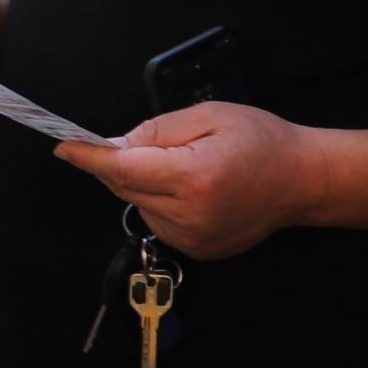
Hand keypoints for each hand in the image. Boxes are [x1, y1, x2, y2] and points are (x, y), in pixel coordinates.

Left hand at [60, 101, 332, 259]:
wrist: (303, 181)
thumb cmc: (261, 140)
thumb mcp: (209, 116)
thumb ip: (156, 131)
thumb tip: (113, 145)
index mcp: (192, 178)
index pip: (123, 169)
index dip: (90, 157)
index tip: (64, 147)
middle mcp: (188, 215)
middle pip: (125, 187)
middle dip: (122, 163)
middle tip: (151, 144)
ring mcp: (192, 238)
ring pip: (138, 204)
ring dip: (143, 183)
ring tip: (185, 166)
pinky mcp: (197, 250)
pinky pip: (157, 220)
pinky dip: (159, 201)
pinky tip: (191, 189)